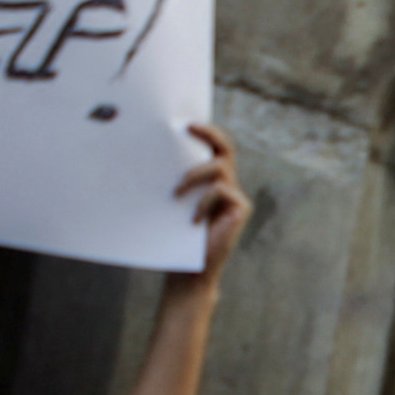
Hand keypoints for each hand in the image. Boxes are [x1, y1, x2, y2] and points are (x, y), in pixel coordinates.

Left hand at [170, 120, 255, 282]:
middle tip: (189, 127)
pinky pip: (220, 190)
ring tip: (176, 193)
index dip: (205, 131)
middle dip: (209, 132)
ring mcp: (236, 196)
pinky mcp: (241, 209)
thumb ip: (175, 183)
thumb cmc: (177, 240)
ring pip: (219, 167)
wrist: (190, 272)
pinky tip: (193, 221)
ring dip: (193, 175)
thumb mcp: (174, 206)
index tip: (184, 122)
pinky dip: (203, 203)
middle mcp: (227, 184)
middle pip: (225, 147)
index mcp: (211, 181)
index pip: (213, 147)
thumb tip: (153, 155)